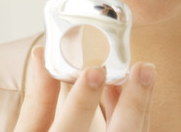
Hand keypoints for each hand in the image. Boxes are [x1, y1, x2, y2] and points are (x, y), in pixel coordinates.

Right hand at [14, 46, 155, 130]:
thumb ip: (38, 101)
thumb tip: (42, 54)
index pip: (70, 129)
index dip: (83, 101)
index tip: (95, 69)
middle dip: (133, 103)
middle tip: (142, 67)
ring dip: (140, 106)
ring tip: (141, 73)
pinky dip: (134, 119)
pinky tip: (127, 95)